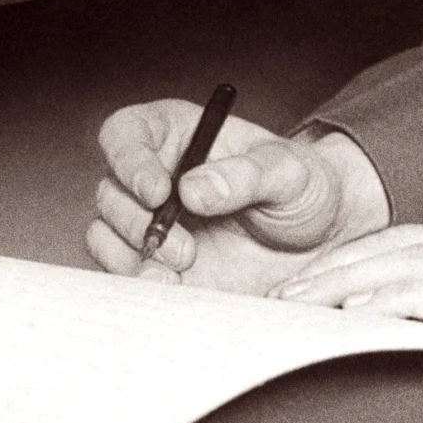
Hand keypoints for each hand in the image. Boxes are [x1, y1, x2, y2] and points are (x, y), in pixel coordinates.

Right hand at [88, 101, 389, 296]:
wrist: (318, 240)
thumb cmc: (302, 188)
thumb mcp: (288, 172)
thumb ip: (245, 175)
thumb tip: (192, 189)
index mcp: (177, 135)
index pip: (124, 134)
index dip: (129, 161)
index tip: (158, 193)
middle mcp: (152, 175)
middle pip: (110, 192)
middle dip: (138, 223)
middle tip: (186, 248)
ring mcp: (149, 222)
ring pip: (105, 235)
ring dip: (134, 256)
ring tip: (185, 267)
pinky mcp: (154, 263)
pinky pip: (123, 272)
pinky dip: (140, 282)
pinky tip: (174, 287)